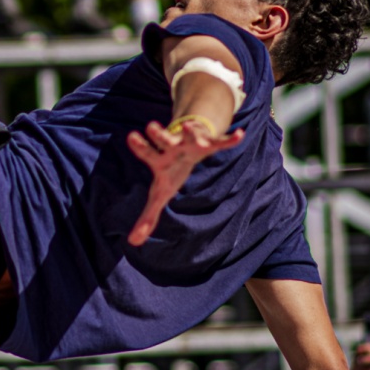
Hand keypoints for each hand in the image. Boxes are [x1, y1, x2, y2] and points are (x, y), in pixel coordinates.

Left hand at [126, 118, 243, 245]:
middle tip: (151, 126)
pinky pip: (221, 142)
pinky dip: (230, 140)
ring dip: (189, 132)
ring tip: (187, 126)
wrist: (186, 146)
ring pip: (190, 135)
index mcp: (160, 160)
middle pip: (165, 140)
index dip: (139, 146)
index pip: (147, 153)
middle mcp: (173, 148)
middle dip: (159, 134)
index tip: (130, 136)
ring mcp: (190, 143)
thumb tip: (133, 242)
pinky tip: (240, 135)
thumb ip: (147, 216)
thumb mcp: (159, 194)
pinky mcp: (209, 142)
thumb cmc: (170, 172)